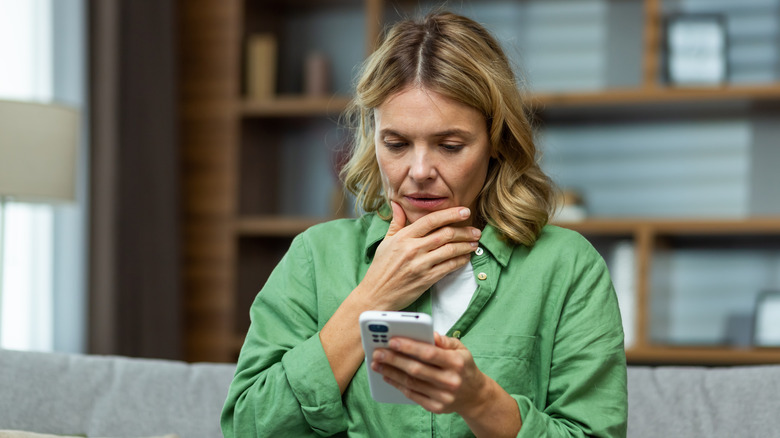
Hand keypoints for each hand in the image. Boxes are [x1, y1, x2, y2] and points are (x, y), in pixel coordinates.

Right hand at [356, 201, 480, 310]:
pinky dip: (460, 261)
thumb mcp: (386, 242)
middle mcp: (413, 249)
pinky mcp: (426, 279)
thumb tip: (397, 204)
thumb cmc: (381, 268)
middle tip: (475, 230)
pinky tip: (465, 257)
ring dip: (466, 245)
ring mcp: (421, 264)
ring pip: (450, 250)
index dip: (450, 214)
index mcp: (404, 237)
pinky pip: (449, 267)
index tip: (464, 211)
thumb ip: (396, 222)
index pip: (431, 220)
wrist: (376, 294)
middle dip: (464, 231)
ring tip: (474, 242)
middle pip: (445, 234)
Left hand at [371, 332, 488, 414]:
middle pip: (416, 369)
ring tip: (377, 364)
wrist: (475, 395)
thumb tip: (429, 333)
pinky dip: (398, 385)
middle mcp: (451, 380)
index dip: (409, 347)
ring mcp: (444, 396)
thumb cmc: (463, 367)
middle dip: (394, 360)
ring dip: (391, 372)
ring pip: (411, 383)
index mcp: (457, 362)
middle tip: (377, 352)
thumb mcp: (460, 349)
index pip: (429, 353)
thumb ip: (444, 340)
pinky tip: (388, 376)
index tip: (392, 340)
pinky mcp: (436, 407)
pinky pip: (413, 395)